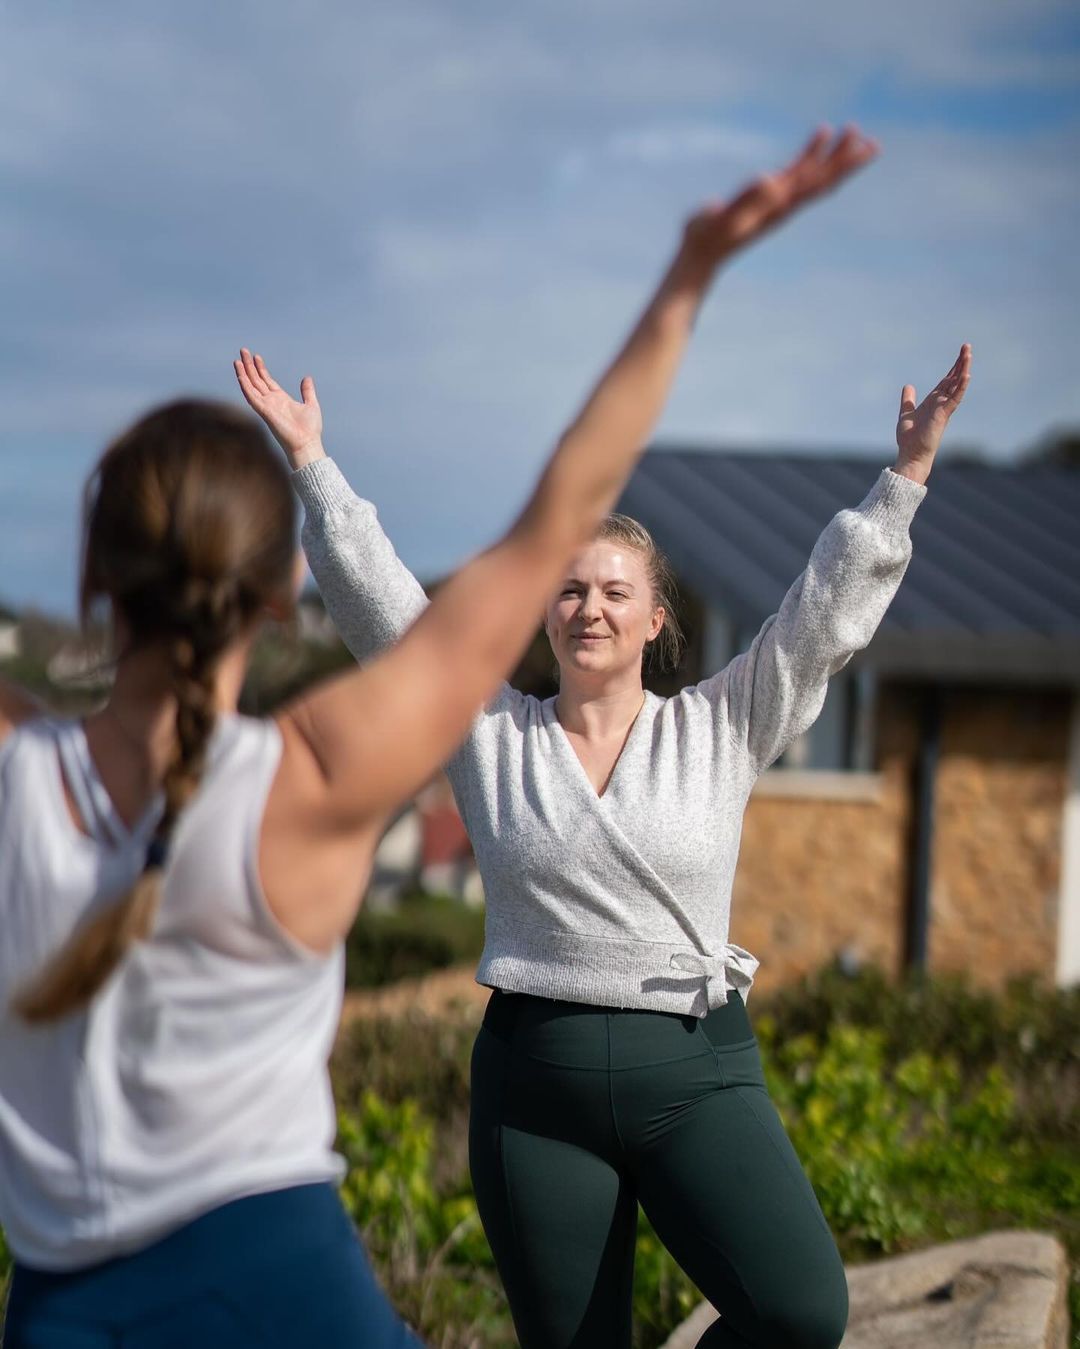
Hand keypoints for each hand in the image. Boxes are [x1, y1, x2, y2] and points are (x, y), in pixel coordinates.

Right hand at [234, 349, 324, 468]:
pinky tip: (240, 375)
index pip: (267, 380)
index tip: (256, 356)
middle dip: (250, 366)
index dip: (261, 369)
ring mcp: (266, 406)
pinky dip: (245, 386)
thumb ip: (307, 391)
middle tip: (243, 351)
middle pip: (256, 380)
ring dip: (244, 373)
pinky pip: (252, 397)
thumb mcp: (311, 404)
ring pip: (251, 386)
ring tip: (238, 360)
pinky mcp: (264, 411)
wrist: (307, 443)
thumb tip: (307, 378)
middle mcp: (271, 401)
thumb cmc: (310, 429)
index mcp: (281, 399)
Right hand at [681, 126, 878, 267]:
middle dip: (847, 161)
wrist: (701, 255)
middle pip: (824, 179)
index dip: (837, 164)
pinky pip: (798, 172)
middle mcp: (784, 203)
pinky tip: (821, 136)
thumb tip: (770, 180)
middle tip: (874, 144)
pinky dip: (812, 154)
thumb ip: (746, 200)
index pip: (815, 181)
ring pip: (814, 175)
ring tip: (853, 132)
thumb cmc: (707, 236)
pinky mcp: (768, 197)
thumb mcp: (724, 216)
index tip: (857, 147)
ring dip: (835, 156)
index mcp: (778, 205)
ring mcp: (778, 200)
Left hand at [894, 344, 971, 484]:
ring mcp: (944, 408)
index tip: (961, 353)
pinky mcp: (944, 414)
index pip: (947, 380)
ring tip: (968, 354)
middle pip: (954, 379)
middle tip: (967, 346)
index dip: (953, 368)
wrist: (911, 454)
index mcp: (934, 401)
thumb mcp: (906, 412)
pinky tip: (966, 374)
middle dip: (961, 363)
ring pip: (957, 385)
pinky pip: (955, 398)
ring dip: (963, 369)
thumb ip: (908, 399)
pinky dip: (961, 386)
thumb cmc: (910, 438)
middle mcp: (941, 403)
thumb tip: (908, 386)